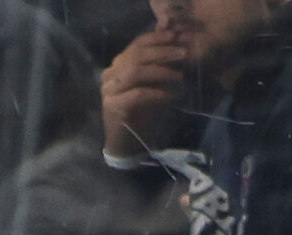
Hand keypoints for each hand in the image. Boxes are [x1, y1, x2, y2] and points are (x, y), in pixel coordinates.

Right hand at [101, 30, 187, 160]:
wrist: (126, 142)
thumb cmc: (141, 112)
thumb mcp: (153, 84)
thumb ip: (159, 66)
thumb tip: (177, 46)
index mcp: (118, 65)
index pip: (136, 44)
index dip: (157, 38)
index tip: (176, 36)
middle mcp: (110, 75)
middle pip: (136, 56)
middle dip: (162, 52)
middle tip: (183, 54)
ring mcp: (109, 90)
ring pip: (135, 72)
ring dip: (160, 72)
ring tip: (179, 76)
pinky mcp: (112, 106)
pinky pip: (136, 94)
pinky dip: (155, 93)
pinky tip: (169, 95)